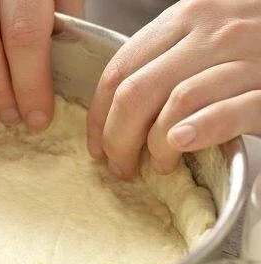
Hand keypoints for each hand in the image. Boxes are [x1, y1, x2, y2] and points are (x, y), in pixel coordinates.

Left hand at [87, 0, 260, 178]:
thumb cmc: (250, 45)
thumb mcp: (203, 37)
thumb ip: (165, 61)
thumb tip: (113, 111)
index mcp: (185, 19)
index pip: (119, 70)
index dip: (98, 115)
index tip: (97, 145)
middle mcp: (213, 32)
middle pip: (137, 91)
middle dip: (117, 138)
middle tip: (119, 165)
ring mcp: (247, 57)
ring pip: (176, 102)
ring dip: (154, 144)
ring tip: (157, 165)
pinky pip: (228, 111)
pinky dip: (198, 130)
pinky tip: (180, 144)